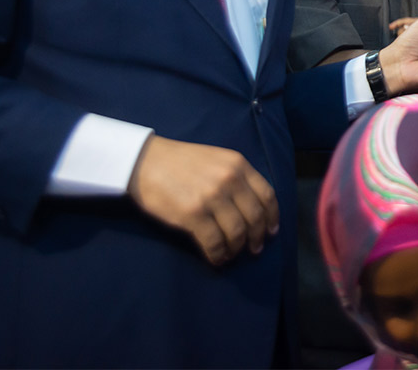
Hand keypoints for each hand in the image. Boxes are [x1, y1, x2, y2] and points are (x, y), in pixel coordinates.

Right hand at [128, 135, 278, 265]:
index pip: (267, 195)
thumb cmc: (180, 162)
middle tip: (254, 249)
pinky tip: (216, 258)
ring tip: (231, 254)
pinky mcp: (193, 214)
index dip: (272, 217)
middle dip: (257, 237)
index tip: (271, 231)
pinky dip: (218, 254)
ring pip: (237, 232)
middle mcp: (229, 179)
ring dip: (237, 248)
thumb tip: (250, 207)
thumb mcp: (217, 159)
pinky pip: (214, 241)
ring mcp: (212, 197)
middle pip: (255, 216)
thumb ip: (236, 177)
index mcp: (238, 165)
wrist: (145, 161)